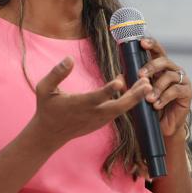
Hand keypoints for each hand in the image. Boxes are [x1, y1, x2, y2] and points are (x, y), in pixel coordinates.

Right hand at [27, 57, 150, 148]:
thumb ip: (57, 73)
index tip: (120, 81)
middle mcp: (92, 114)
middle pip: (117, 107)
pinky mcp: (101, 122)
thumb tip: (69, 58)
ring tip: (146, 83)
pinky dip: (127, 102)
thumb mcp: (44, 88)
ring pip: (121, 109)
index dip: (109, 90)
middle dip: (133, 97)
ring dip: (134, 98)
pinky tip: (135, 90)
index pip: (97, 97)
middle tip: (147, 83)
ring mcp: (98, 120)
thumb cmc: (46, 108)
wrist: (49, 134)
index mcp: (79, 104)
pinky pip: (118, 112)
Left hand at [139, 38, 191, 138]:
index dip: (151, 44)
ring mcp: (182, 80)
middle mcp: (173, 71)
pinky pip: (175, 90)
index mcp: (161, 68)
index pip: (157, 51)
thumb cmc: (150, 108)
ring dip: (157, 87)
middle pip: (164, 61)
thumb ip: (132, 84)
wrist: (162, 127)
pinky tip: (156, 105)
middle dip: (151, 66)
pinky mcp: (187, 92)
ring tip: (148, 99)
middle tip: (140, 76)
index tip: (142, 43)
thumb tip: (120, 75)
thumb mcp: (139, 94)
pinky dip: (164, 98)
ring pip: (169, 77)